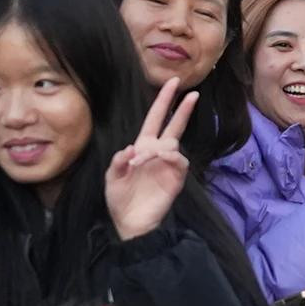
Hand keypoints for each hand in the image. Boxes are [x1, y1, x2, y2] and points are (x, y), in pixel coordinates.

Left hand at [106, 78, 198, 241]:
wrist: (131, 222)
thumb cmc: (120, 199)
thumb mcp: (111, 178)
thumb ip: (118, 161)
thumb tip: (131, 148)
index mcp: (142, 147)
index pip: (155, 119)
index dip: (163, 101)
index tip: (172, 83)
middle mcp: (158, 152)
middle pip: (173, 125)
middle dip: (182, 108)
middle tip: (193, 93)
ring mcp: (168, 164)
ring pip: (173, 143)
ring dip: (157, 147)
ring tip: (140, 161)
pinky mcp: (176, 177)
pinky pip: (178, 159)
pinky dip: (167, 157)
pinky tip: (155, 161)